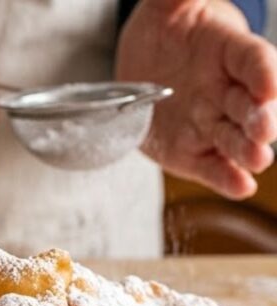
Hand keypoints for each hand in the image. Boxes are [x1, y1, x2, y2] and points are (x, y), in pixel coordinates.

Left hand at [117, 0, 276, 198]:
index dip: (263, 72)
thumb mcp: (169, 4)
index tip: (270, 84)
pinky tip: (241, 186)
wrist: (143, 63)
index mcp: (227, 50)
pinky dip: (226, 177)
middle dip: (260, 118)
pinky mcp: (193, 152)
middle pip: (249, 104)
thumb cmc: (165, 28)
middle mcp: (225, 89)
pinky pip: (212, 166)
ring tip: (258, 159)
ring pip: (233, 139)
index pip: (252, 60)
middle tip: (266, 129)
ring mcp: (210, 123)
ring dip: (247, 150)